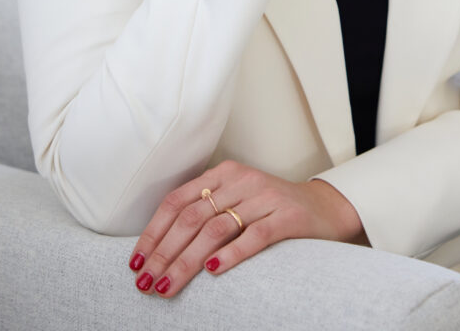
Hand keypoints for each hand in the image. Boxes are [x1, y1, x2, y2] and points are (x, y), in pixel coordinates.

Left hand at [128, 159, 367, 297]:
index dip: (154, 231)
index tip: (136, 261)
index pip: (178, 200)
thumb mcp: (236, 201)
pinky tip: (212, 271)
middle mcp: (241, 180)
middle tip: (145, 282)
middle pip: (192, 217)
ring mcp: (265, 197)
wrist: (324, 209)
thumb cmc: (271, 210)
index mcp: (224, 173)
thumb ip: (205, 213)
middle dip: (164, 252)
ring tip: (167, 286)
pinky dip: (230, 254)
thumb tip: (158, 249)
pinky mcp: (287, 217)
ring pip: (216, 229)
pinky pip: (254, 236)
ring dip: (186, 261)